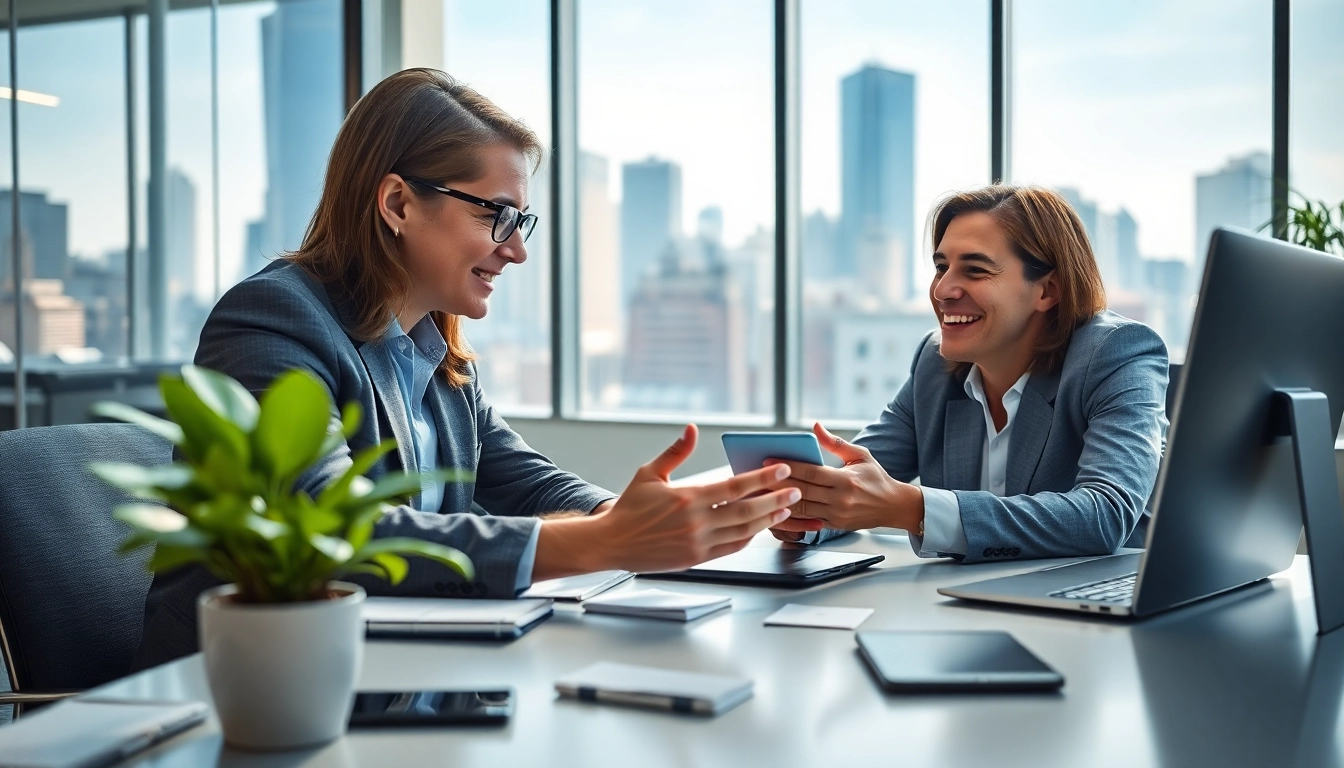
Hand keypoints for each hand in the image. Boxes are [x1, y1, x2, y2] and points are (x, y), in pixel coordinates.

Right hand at [587, 424, 800, 572]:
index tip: (782, 470)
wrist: (613, 543)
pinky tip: (760, 528)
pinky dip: (749, 537)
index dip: (762, 479)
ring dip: (768, 520)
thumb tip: (692, 429)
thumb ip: (675, 452)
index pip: (735, 487)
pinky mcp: (697, 559)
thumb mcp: (649, 473)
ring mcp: (698, 543)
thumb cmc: (630, 507)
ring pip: (744, 532)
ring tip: (785, 508)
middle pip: (747, 511)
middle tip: (796, 490)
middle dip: (776, 500)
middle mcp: (697, 522)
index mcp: (688, 498)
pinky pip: (732, 548)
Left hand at [766, 422, 921, 534]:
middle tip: (757, 476)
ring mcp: (837, 515)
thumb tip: (815, 427)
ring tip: (761, 491)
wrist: (894, 506)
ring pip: (801, 508)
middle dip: (778, 484)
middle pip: (802, 491)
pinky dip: (791, 513)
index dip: (788, 467)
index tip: (768, 460)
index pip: (811, 473)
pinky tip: (776, 506)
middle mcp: (841, 500)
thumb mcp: (860, 455)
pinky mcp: (834, 525)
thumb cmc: (876, 477)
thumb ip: (835, 443)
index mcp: (846, 480)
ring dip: (779, 499)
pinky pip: (807, 520)